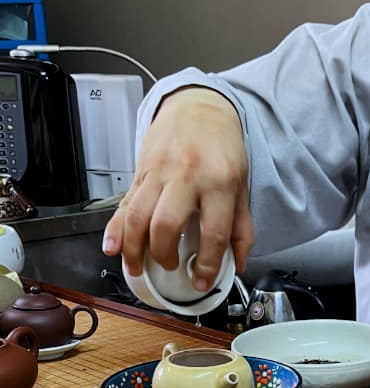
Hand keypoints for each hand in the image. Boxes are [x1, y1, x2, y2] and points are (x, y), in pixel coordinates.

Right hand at [102, 87, 253, 290]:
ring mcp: (161, 172)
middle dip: (164, 255)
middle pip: (167, 225)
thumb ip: (241, 226)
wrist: (199, 107)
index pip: (214, 233)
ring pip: (139, 216)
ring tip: (136, 267)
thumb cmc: (222, 147)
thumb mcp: (241, 185)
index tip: (201, 281)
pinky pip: (125, 202)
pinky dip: (115, 228)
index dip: (207, 264)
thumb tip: (238, 263)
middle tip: (168, 266)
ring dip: (134, 248)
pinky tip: (111, 246)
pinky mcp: (141, 170)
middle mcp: (188, 177)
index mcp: (220, 184)